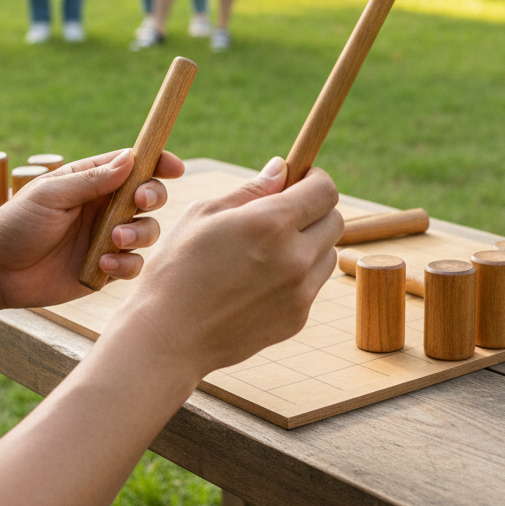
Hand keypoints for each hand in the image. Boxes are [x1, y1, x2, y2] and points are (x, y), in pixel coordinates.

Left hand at [0, 148, 183, 310]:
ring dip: (139, 234)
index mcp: (92, 181)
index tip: (173, 166)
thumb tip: (131, 159)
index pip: (134, 165)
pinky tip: (104, 264)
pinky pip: (133, 265)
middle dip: (153, 197)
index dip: (158, 162)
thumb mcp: (51, 195)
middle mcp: (105, 207)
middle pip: (149, 196)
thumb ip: (92, 180)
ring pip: (147, 231)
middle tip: (139, 202)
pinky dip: (126, 264)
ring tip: (114, 241)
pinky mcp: (105, 269)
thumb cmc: (16, 223)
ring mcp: (107, 238)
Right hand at [114, 159, 342, 379]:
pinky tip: (260, 279)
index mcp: (271, 223)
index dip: (314, 179)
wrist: (169, 336)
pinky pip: (312, 284)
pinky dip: (297, 274)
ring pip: (328, 253)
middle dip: (314, 209)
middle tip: (282, 213)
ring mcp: (300, 292)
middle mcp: (295, 257)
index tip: (298, 180)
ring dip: (309, 243)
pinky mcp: (298, 318)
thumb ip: (251, 190)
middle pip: (335, 220)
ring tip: (268, 249)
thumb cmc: (177, 268)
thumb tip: (281, 169)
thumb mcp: (203, 214)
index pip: (325, 190)